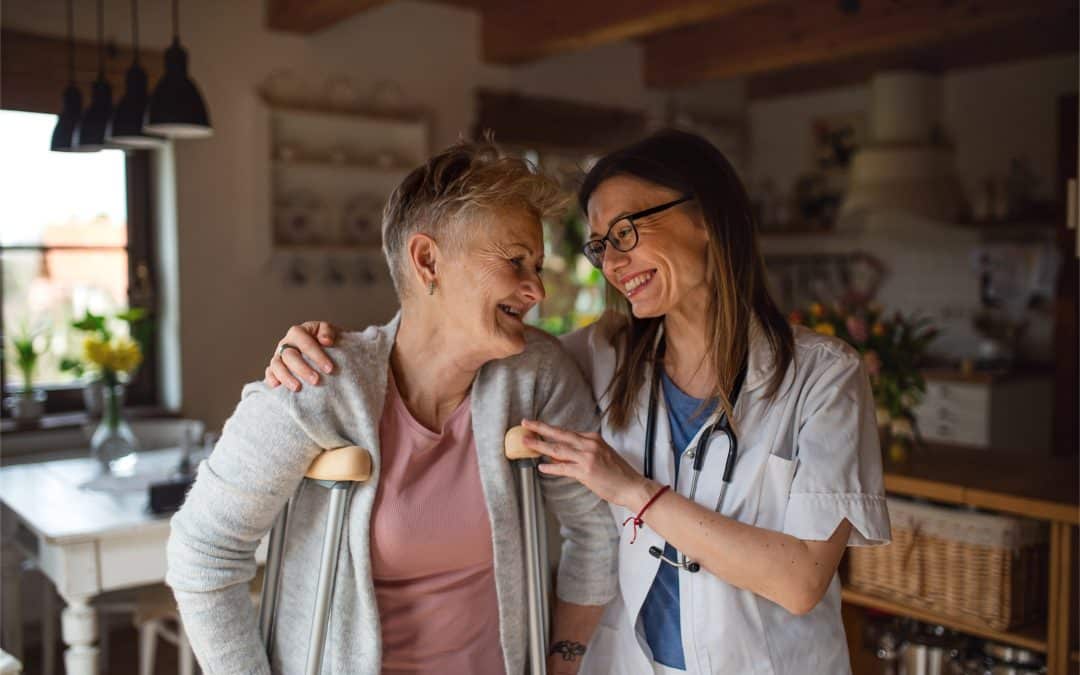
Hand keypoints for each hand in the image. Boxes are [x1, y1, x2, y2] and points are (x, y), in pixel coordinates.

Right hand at [265, 321, 341, 390]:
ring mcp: (278, 356)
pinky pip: (269, 373)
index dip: (317, 356)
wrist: (323, 349)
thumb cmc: (326, 340)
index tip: (329, 369)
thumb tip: (326, 341)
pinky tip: (278, 387)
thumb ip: (328, 332)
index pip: (305, 343)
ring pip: (276, 365)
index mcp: (298, 332)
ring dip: (286, 377)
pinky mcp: (274, 368)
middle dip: (302, 369)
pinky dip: (271, 379)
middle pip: (289, 356)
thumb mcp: (330, 331)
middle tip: (316, 380)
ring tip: (297, 388)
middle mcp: (285, 343)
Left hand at [521, 419, 653, 510]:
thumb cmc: (618, 474)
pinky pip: (563, 468)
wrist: (632, 486)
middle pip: (559, 434)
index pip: (567, 433)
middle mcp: (589, 444)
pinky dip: (551, 468)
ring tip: (526, 442)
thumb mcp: (600, 456)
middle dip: (540, 428)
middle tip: (526, 424)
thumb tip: (556, 457)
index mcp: (593, 438)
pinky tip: (542, 468)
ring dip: (539, 445)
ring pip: (558, 449)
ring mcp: (587, 457)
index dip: (550, 430)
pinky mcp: (585, 471)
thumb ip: (578, 454)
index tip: (538, 427)